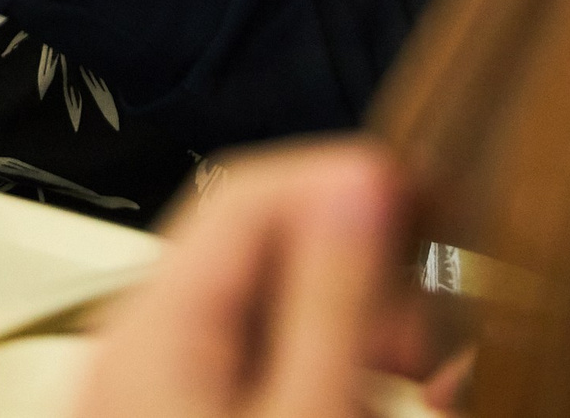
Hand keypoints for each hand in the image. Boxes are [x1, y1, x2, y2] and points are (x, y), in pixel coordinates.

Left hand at [78, 140, 447, 417]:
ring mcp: (149, 388)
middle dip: (363, 276)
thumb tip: (361, 185)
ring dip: (354, 330)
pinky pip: (255, 364)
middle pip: (262, 251)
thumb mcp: (305, 416)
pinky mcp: (173, 413)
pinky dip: (318, 369)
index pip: (244, 190)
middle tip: (435, 332)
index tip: (423, 196)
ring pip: (268, 312)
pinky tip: (365, 399)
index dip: (340, 176)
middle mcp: (134, 346)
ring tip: (425, 380)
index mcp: (148, 330)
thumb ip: (333, 303)